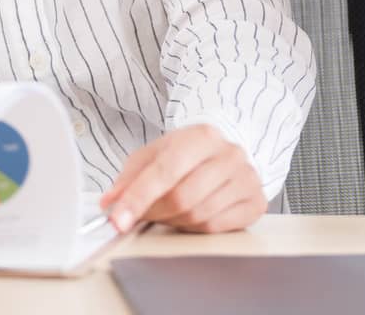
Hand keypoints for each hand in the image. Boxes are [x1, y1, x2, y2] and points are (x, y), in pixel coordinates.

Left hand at [100, 124, 265, 233]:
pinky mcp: (256, 201)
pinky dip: (196, 229)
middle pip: (182, 198)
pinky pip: (216, 228)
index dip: (138, 198)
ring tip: (168, 211)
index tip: (118, 220)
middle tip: (141, 216)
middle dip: (154, 213)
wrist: (225, 152)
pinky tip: (191, 216)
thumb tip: (109, 203)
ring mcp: (246, 177)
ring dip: (174, 222)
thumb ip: (130, 176)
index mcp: (202, 135)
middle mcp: (229, 154)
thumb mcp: (155, 154)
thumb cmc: (187, 154)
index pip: (165, 170)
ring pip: (198, 216)